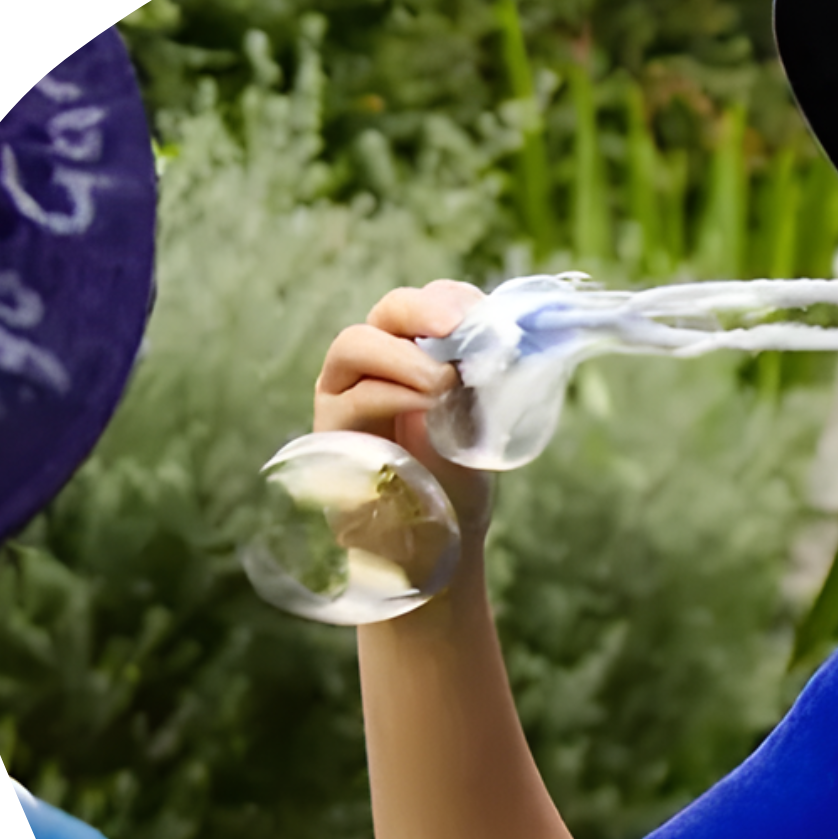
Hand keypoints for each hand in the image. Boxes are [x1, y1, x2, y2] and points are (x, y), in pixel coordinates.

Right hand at [316, 280, 495, 537]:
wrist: (435, 539)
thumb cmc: (458, 476)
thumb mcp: (482, 422)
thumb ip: (487, 383)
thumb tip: (505, 346)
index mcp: (417, 350)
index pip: (427, 303)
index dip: (451, 299)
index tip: (483, 316)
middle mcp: (377, 361)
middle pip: (387, 310)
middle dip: (422, 311)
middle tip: (455, 327)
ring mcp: (345, 390)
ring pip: (356, 344)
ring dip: (404, 357)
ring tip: (443, 381)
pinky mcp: (332, 428)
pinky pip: (353, 396)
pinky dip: (391, 394)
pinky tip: (424, 404)